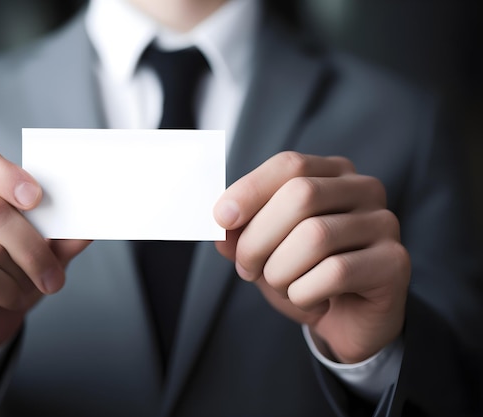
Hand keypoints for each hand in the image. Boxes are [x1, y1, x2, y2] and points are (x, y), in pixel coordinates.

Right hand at [0, 143, 90, 351]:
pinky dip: (6, 291)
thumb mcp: (43, 245)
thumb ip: (62, 231)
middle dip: (34, 248)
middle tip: (56, 276)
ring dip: (22, 275)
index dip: (6, 175)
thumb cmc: (11, 265)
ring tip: (29, 286)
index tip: (37, 199)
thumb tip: (87, 226)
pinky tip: (9, 296)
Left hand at [214, 151, 409, 362]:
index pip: (289, 165)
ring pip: (315, 236)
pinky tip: (310, 300)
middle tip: (247, 269)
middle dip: (258, 239)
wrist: (347, 321)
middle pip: (300, 195)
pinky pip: (335, 272)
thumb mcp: (263, 251)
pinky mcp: (395, 261)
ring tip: (283, 286)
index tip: (220, 219)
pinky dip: (305, 293)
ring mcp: (384, 223)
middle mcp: (363, 189)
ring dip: (280, 272)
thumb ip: (239, 233)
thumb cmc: (304, 275)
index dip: (249, 190)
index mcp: (330, 174)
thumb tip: (219, 223)